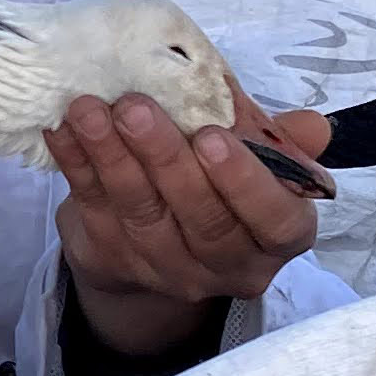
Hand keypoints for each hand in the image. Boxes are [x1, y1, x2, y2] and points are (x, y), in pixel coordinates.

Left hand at [45, 85, 330, 367]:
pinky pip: (92, 207)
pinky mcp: (112, 258)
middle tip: (135, 107)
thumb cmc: (217, 180)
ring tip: (89, 108)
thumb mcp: (254, 157)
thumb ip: (276, 139)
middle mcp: (226, 262)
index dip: (245, 183)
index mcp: (275, 236)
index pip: (275, 220)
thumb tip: (312, 128)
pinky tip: (62, 127)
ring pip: (141, 212)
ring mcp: (165, 268)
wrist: (158, 235)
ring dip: (111, 156)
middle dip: (164, 158)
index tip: (213, 138)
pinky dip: (75, 163)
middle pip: (201, 217)